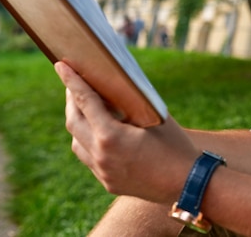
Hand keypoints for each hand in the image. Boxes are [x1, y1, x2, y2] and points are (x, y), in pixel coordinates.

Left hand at [55, 61, 196, 202]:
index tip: (61, 65)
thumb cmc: (176, 145)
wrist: (189, 184)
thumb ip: (132, 103)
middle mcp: (101, 155)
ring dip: (78, 122)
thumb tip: (116, 86)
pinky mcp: (108, 183)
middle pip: (74, 122)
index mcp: (111, 136)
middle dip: (71, 100)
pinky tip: (98, 133)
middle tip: (74, 83)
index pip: (85, 101)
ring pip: (77, 142)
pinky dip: (88, 141)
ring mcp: (103, 172)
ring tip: (86, 107)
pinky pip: (89, 158)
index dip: (72, 81)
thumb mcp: (156, 116)